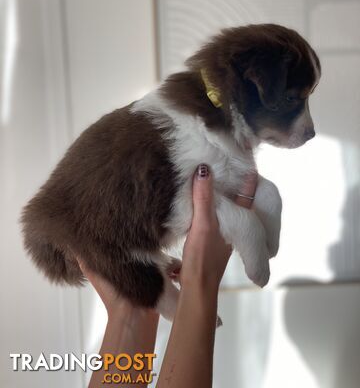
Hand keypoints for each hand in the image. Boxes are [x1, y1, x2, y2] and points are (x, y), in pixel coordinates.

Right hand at [178, 164, 257, 291]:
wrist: (196, 287)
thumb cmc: (203, 257)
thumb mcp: (203, 224)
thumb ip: (204, 198)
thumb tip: (204, 169)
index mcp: (237, 221)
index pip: (247, 192)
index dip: (248, 177)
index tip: (246, 160)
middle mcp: (233, 225)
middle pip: (239, 199)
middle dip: (236, 182)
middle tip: (230, 163)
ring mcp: (222, 232)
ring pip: (228, 207)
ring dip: (224, 193)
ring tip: (216, 177)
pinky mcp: (210, 238)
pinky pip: (215, 215)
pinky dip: (212, 204)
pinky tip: (201, 201)